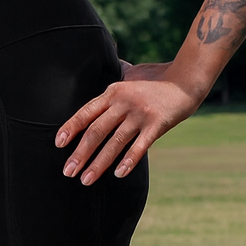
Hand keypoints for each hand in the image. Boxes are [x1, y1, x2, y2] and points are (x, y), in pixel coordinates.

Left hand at [55, 61, 205, 182]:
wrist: (187, 77)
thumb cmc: (157, 77)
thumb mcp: (131, 74)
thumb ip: (116, 78)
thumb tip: (104, 65)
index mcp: (113, 91)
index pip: (86, 112)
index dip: (71, 128)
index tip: (58, 144)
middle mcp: (124, 102)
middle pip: (96, 131)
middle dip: (80, 153)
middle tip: (67, 172)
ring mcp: (140, 113)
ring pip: (115, 142)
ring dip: (98, 164)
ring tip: (85, 180)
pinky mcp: (157, 124)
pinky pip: (140, 146)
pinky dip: (129, 161)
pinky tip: (118, 174)